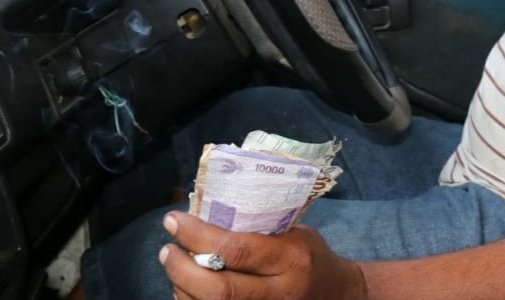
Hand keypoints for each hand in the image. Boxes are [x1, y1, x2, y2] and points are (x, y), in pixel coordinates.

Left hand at [159, 211, 367, 299]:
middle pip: (218, 290)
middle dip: (182, 269)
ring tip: (174, 265)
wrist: (338, 296)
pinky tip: (186, 288)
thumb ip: (258, 227)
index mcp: (290, 258)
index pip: (235, 249)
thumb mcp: (295, 233)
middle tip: (167, 250)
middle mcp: (279, 293)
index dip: (197, 235)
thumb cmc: (311, 256)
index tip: (173, 220)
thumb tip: (205, 212)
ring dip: (181, 288)